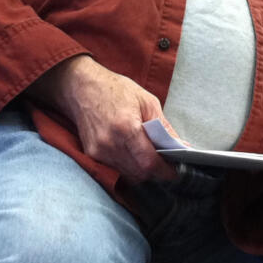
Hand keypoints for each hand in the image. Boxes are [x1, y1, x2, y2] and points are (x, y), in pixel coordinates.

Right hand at [30, 55, 175, 183]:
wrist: (81, 88)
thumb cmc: (115, 90)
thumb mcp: (147, 101)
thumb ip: (164, 127)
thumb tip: (181, 146)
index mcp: (126, 128)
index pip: (148, 163)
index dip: (164, 171)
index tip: (174, 172)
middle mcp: (110, 144)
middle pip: (139, 173)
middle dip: (155, 172)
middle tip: (166, 165)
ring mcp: (98, 151)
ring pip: (127, 174)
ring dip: (142, 170)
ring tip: (151, 159)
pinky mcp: (91, 154)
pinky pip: (115, 168)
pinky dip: (128, 166)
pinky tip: (133, 155)